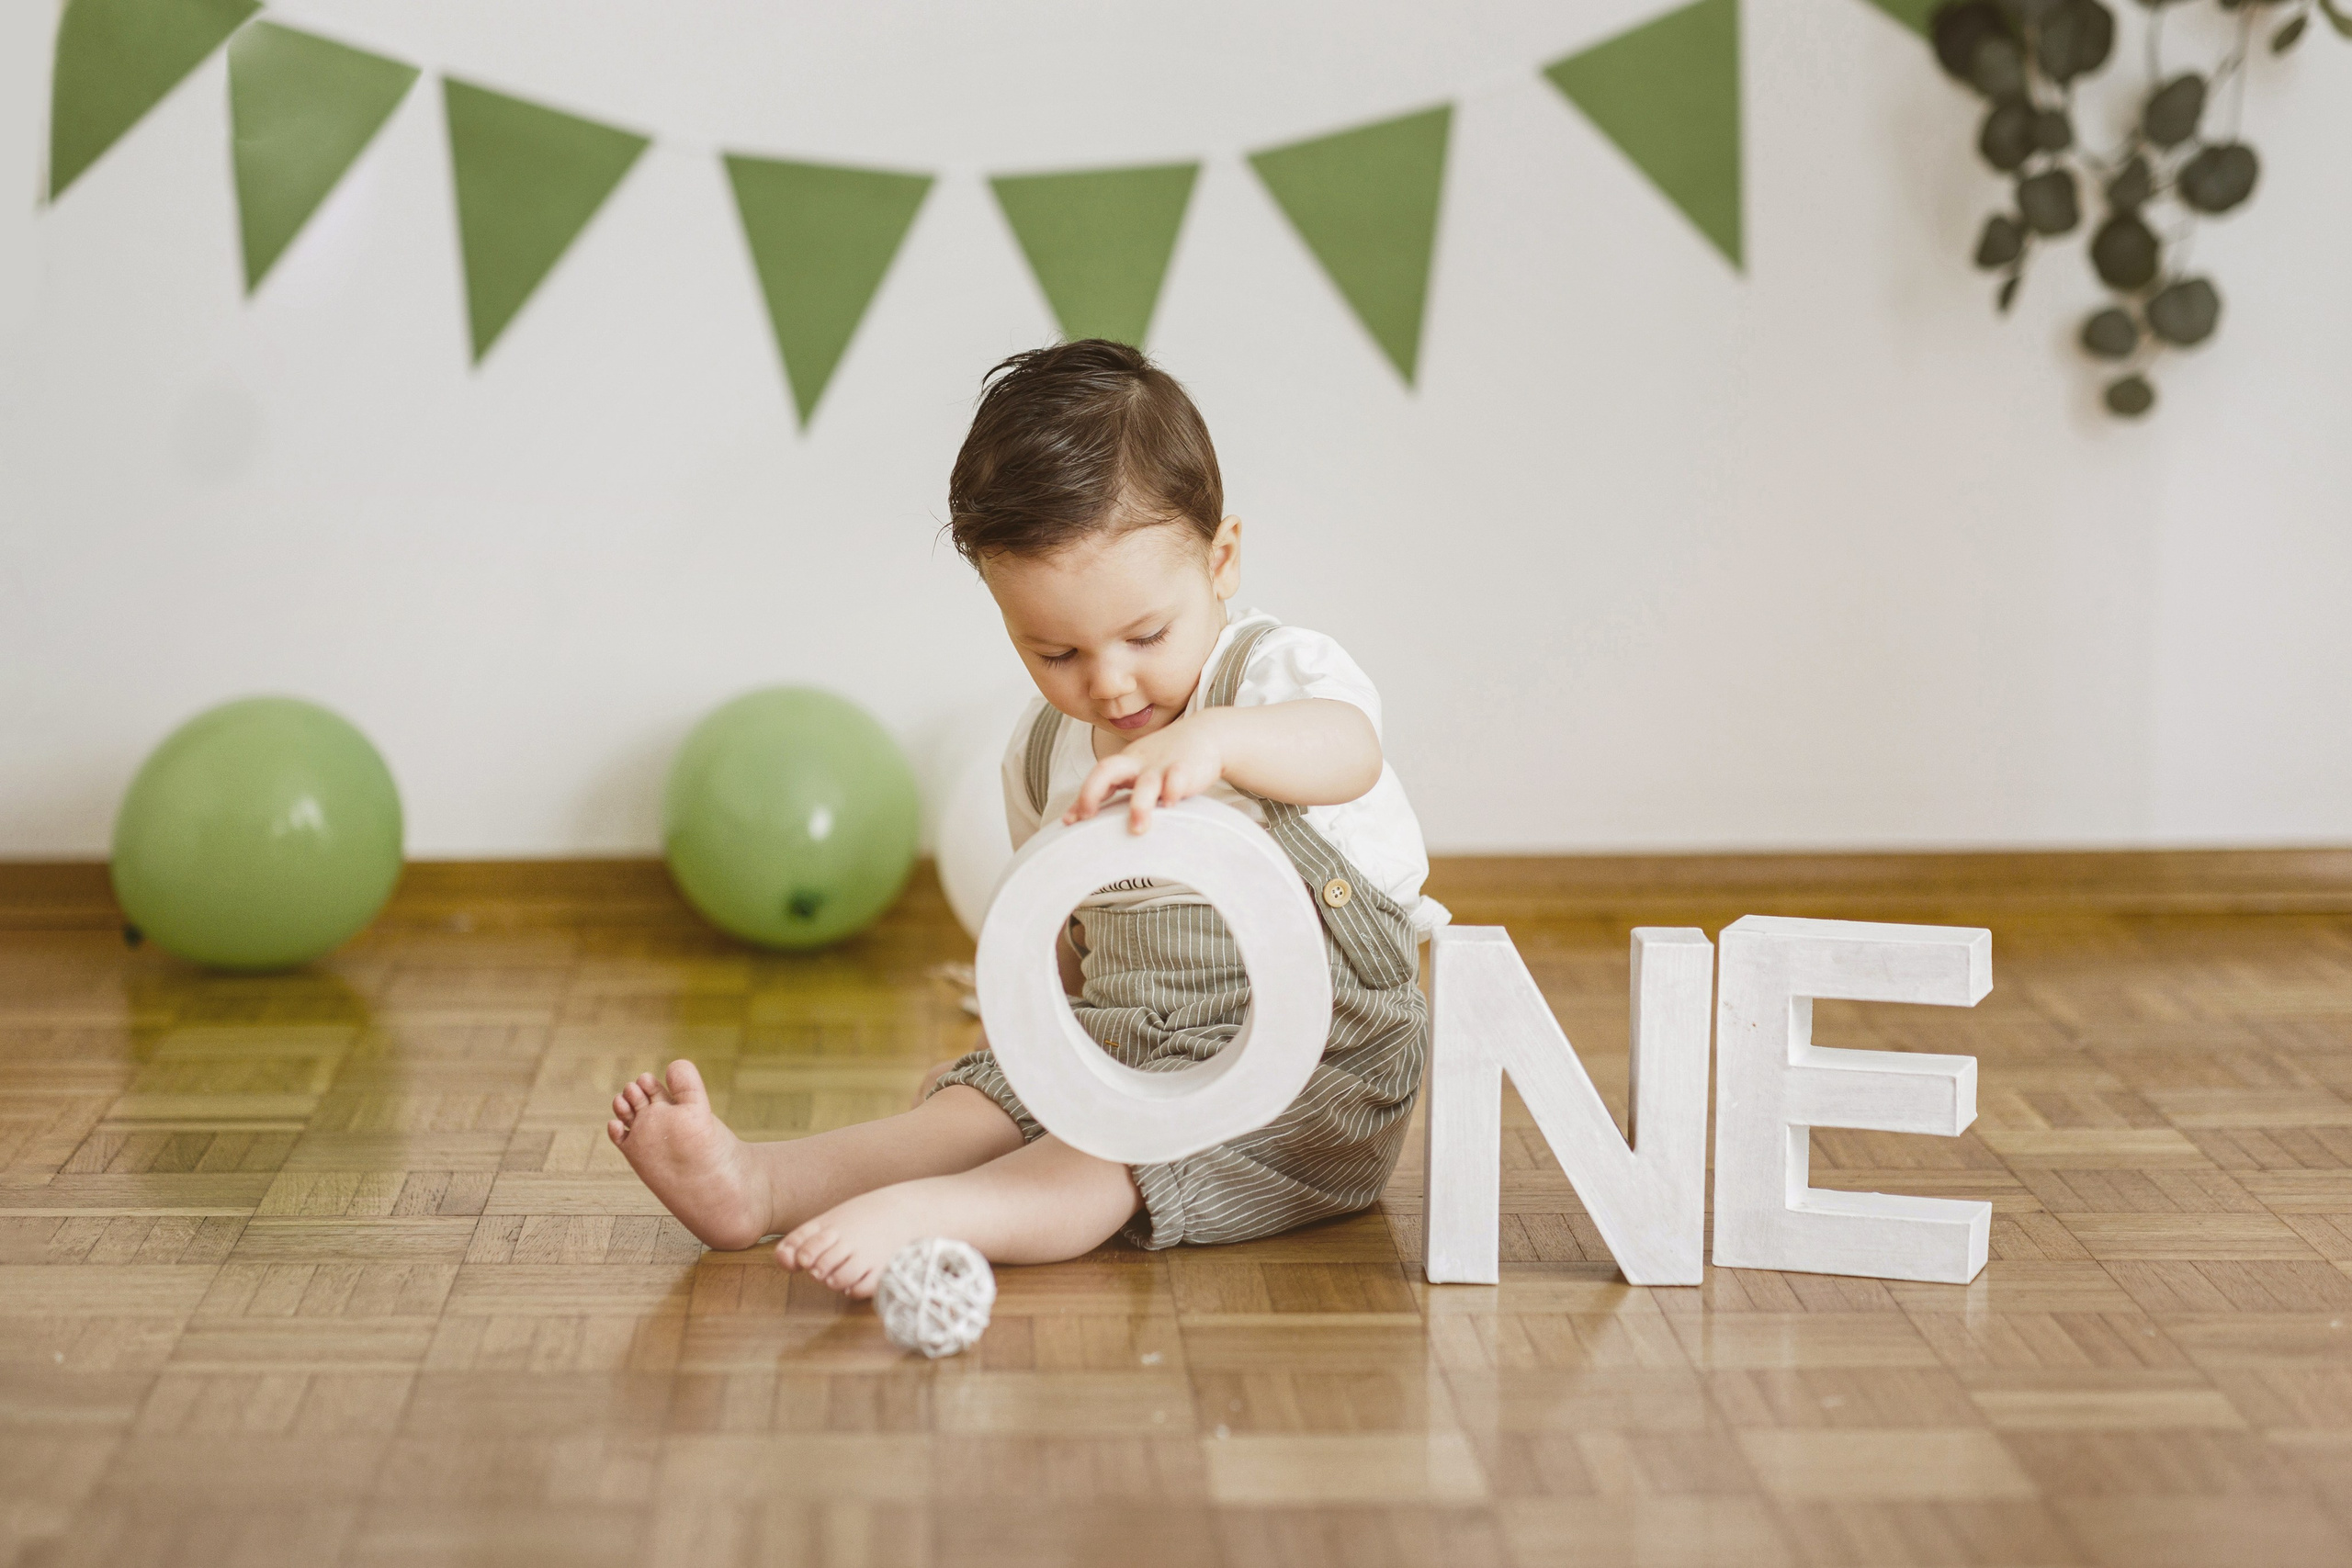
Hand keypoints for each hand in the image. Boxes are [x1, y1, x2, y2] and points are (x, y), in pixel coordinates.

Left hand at [1066, 712, 1226, 833]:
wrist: (1206, 734)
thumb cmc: (1165, 760)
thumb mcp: (1137, 772)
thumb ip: (1114, 791)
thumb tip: (1080, 818)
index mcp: (1124, 764)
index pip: (1096, 777)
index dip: (1081, 798)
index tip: (1069, 821)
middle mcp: (1138, 764)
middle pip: (1107, 770)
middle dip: (1093, 792)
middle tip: (1087, 817)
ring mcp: (1162, 765)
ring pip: (1146, 783)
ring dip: (1140, 805)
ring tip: (1138, 829)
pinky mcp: (1187, 768)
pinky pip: (1178, 777)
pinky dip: (1174, 789)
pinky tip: (1172, 804)